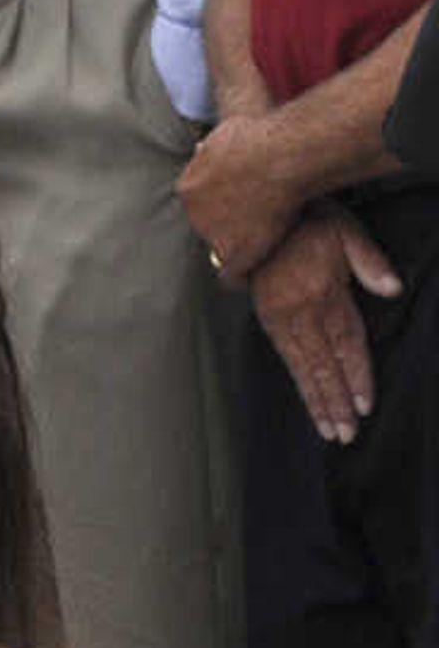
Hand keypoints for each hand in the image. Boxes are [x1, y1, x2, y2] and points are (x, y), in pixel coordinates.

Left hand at [179, 111, 314, 283]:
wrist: (276, 156)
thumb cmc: (263, 139)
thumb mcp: (228, 136)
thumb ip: (217, 143)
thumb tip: (206, 112)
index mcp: (190, 184)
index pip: (198, 201)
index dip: (215, 206)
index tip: (229, 208)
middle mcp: (194, 211)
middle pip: (205, 225)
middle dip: (220, 227)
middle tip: (243, 229)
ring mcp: (213, 233)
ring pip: (218, 248)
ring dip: (232, 250)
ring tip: (252, 252)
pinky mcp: (234, 253)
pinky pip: (231, 275)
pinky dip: (237, 278)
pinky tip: (243, 284)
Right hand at [250, 208, 400, 445]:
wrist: (254, 212)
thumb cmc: (308, 221)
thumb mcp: (346, 231)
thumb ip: (369, 261)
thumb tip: (392, 290)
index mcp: (322, 294)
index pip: (346, 344)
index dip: (357, 376)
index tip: (365, 405)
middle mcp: (299, 312)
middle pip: (322, 366)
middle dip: (335, 402)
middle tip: (345, 434)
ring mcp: (280, 318)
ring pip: (302, 368)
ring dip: (316, 401)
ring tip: (329, 430)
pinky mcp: (267, 319)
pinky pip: (285, 358)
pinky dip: (299, 382)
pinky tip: (308, 399)